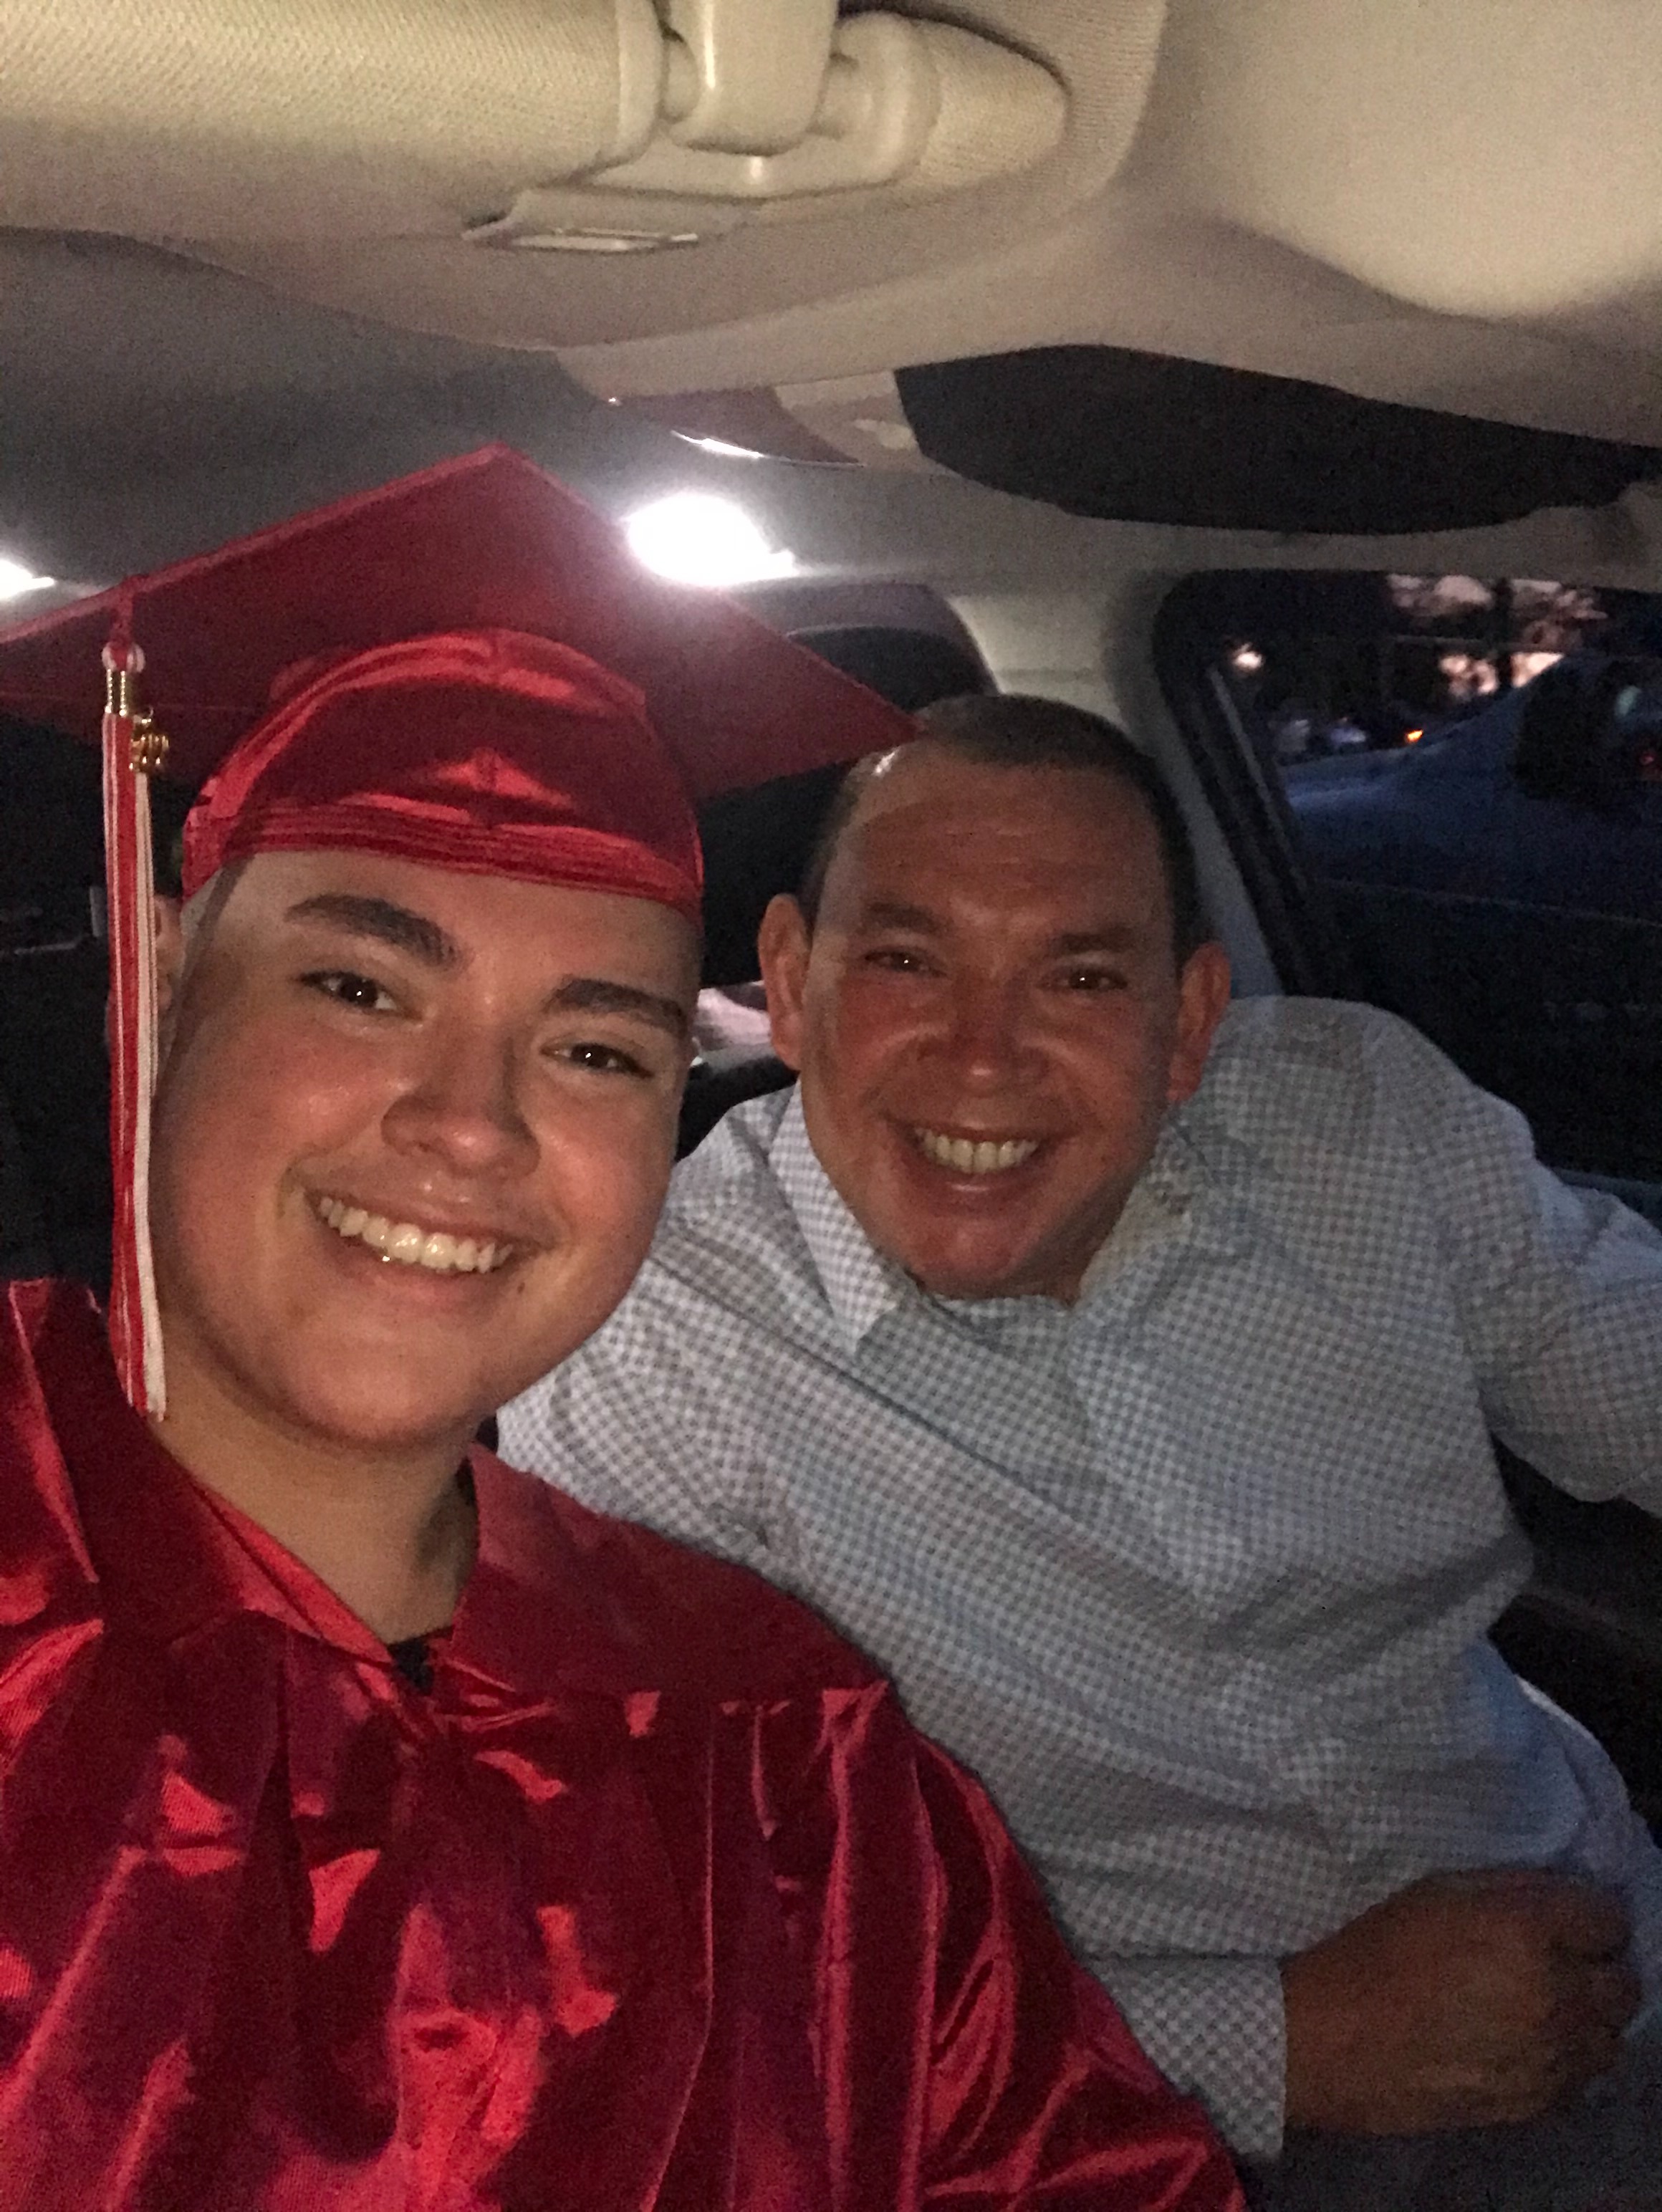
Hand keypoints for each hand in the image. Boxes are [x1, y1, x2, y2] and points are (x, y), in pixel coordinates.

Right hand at [1281, 1869, 1640, 2134]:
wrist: (1337, 2039)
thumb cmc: (1379, 1949)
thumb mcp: (1441, 1890)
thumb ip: (1513, 1890)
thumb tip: (1561, 1895)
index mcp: (1528, 1930)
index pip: (1608, 1919)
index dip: (1588, 1915)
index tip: (1565, 1920)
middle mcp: (1556, 1994)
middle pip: (1624, 1983)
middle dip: (1599, 1966)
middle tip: (1562, 1961)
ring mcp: (1553, 2056)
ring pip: (1612, 2035)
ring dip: (1590, 2016)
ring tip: (1550, 2006)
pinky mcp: (1539, 2101)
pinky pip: (1585, 2076)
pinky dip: (1570, 2056)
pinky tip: (1531, 2042)